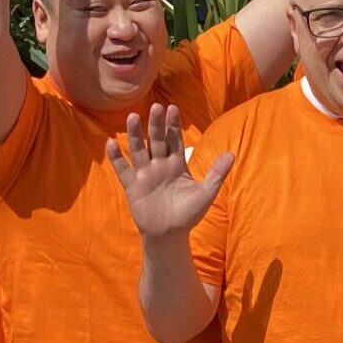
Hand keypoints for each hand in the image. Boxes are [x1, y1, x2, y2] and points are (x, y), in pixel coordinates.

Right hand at [105, 104, 233, 241]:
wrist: (169, 235)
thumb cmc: (188, 214)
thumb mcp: (205, 193)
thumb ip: (216, 173)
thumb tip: (231, 154)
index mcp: (177, 164)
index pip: (174, 140)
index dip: (173, 125)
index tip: (173, 108)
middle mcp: (159, 165)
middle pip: (156, 140)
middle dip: (156, 125)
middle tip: (156, 107)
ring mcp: (145, 175)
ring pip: (138, 150)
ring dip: (134, 135)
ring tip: (132, 117)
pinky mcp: (133, 186)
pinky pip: (123, 169)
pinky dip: (117, 157)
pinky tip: (111, 143)